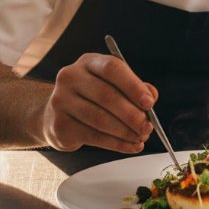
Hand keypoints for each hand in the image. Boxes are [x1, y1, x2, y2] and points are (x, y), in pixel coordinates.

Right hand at [39, 53, 156, 152]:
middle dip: (131, 115)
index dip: (133, 86)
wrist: (57, 116)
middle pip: (106, 95)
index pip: (112, 68)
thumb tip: (151, 97)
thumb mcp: (114, 86)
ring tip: (141, 138)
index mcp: (88, 62)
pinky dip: (116, 144)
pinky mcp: (59, 124)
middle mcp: (71, 77)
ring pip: (99, 119)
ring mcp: (61, 100)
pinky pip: (93, 136)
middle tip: (147, 127)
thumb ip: (135, 89)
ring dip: (125, 132)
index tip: (149, 103)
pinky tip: (130, 146)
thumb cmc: (93, 99)